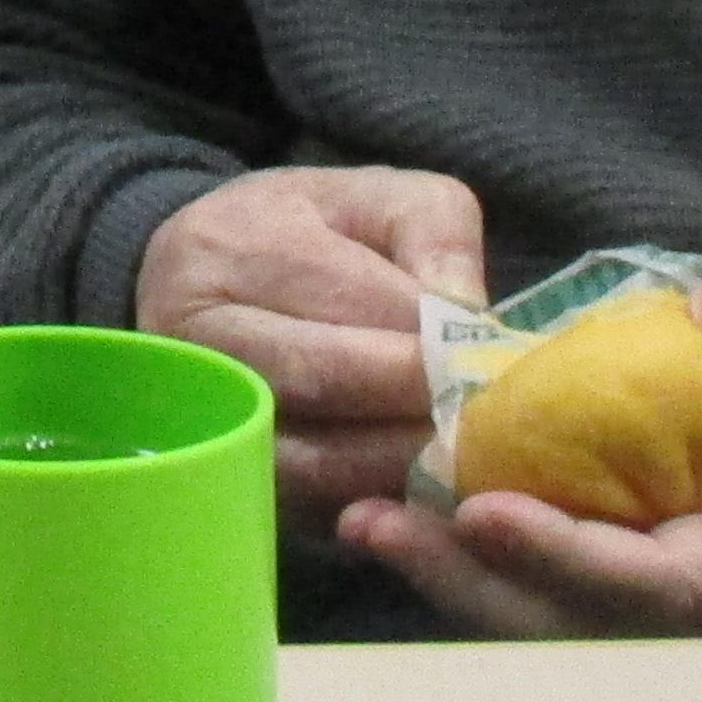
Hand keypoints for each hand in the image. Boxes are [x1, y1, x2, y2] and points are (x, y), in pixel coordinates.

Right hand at [132, 166, 489, 527]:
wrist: (204, 276)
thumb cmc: (306, 233)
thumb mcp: (377, 197)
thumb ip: (436, 234)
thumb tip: (470, 320)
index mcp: (231, 245)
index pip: (351, 298)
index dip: (436, 339)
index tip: (508, 368)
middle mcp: (193, 330)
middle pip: (320, 377)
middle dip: (420, 403)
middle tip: (501, 422)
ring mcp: (196, 412)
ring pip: (306, 455)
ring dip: (399, 465)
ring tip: (474, 462)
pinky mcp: (219, 474)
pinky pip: (301, 503)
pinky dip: (370, 502)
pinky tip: (426, 494)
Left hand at [335, 256, 701, 635]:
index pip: (670, 584)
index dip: (571, 557)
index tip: (483, 510)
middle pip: (594, 624)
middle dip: (482, 582)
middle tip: (377, 519)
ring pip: (577, 621)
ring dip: (473, 580)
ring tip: (370, 519)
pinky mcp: (691, 576)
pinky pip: (586, 591)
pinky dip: (506, 563)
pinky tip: (430, 514)